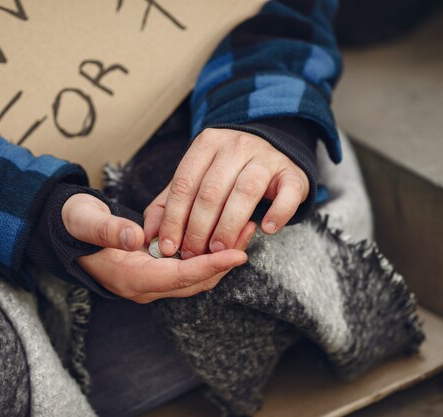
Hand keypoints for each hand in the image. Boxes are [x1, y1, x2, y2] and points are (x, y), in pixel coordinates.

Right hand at [62, 193, 247, 302]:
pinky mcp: (154, 272)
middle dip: (223, 263)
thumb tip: (136, 237)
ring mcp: (149, 282)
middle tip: (248, 235)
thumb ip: (109, 230)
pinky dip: (208, 255)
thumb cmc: (75, 224)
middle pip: (193, 282)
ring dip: (219, 259)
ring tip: (243, 232)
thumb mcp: (86, 221)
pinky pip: (188, 270)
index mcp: (128, 278)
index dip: (209, 266)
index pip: (178, 277)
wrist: (66, 230)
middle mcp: (143, 286)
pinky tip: (222, 236)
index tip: (238, 254)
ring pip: (193, 278)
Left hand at [144, 128, 308, 258]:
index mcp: (206, 145)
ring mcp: (266, 157)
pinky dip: (277, 214)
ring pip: (245, 192)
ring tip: (219, 251)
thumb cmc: (226, 173)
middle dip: (199, 228)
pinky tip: (266, 230)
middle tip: (193, 254)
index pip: (184, 183)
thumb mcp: (195, 180)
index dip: (174, 218)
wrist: (273, 152)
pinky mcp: (292, 173)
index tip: (169, 246)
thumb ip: (169, 204)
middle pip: (211, 191)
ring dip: (229, 226)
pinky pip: (286, 194)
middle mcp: (236, 146)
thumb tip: (150, 235)